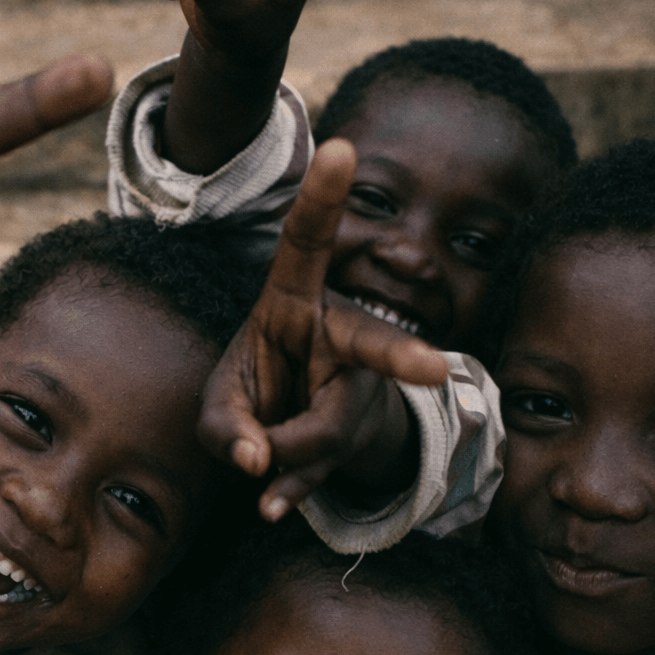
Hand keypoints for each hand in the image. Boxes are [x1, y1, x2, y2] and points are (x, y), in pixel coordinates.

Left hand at [197, 139, 447, 519]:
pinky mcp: (352, 438)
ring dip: (284, 457)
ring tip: (254, 487)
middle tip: (434, 371)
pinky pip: (324, 467)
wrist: (290, 442)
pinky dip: (291, 491)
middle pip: (369, 343)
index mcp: (293, 301)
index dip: (322, 198)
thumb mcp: (220, 402)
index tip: (340, 145)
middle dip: (400, 355)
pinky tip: (272, 508)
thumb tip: (255, 463)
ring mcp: (353, 389)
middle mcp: (336, 338)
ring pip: (329, 426)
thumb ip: (223, 426)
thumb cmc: (253, 396)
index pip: (307, 244)